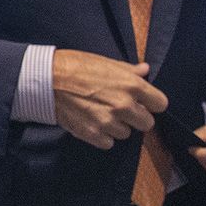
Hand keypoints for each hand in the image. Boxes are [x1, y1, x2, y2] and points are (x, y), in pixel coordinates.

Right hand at [51, 50, 166, 149]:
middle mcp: (124, 106)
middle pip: (146, 123)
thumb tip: (144, 70)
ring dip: (117, 126)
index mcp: (132, 85)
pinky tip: (92, 122)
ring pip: (125, 133)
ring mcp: (109, 122)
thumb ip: (129, 70)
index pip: (160, 104)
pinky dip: (102, 136)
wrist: (45, 78)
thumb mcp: (105, 62)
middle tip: (120, 109)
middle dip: (136, 117)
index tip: (142, 102)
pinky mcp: (92, 134)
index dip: (151, 102)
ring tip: (101, 114)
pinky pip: (108, 143)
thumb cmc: (74, 66)